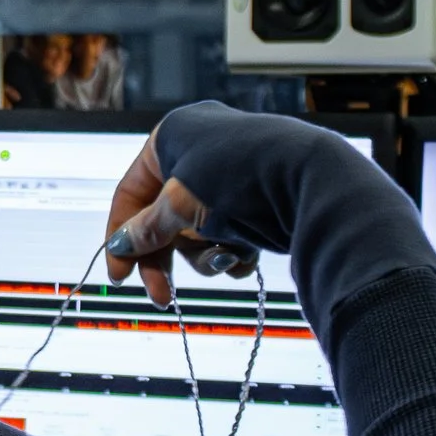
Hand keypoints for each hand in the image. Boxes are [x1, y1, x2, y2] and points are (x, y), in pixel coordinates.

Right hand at [102, 132, 259, 307]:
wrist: (316, 182)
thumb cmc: (241, 178)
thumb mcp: (182, 205)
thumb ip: (147, 228)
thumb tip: (120, 244)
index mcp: (172, 137)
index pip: (131, 193)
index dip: (121, 235)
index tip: (119, 276)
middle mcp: (198, 154)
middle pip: (163, 218)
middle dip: (166, 259)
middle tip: (162, 297)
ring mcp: (229, 179)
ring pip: (197, 233)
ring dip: (206, 255)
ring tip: (225, 258)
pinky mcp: (256, 202)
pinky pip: (228, 235)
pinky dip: (234, 252)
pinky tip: (246, 256)